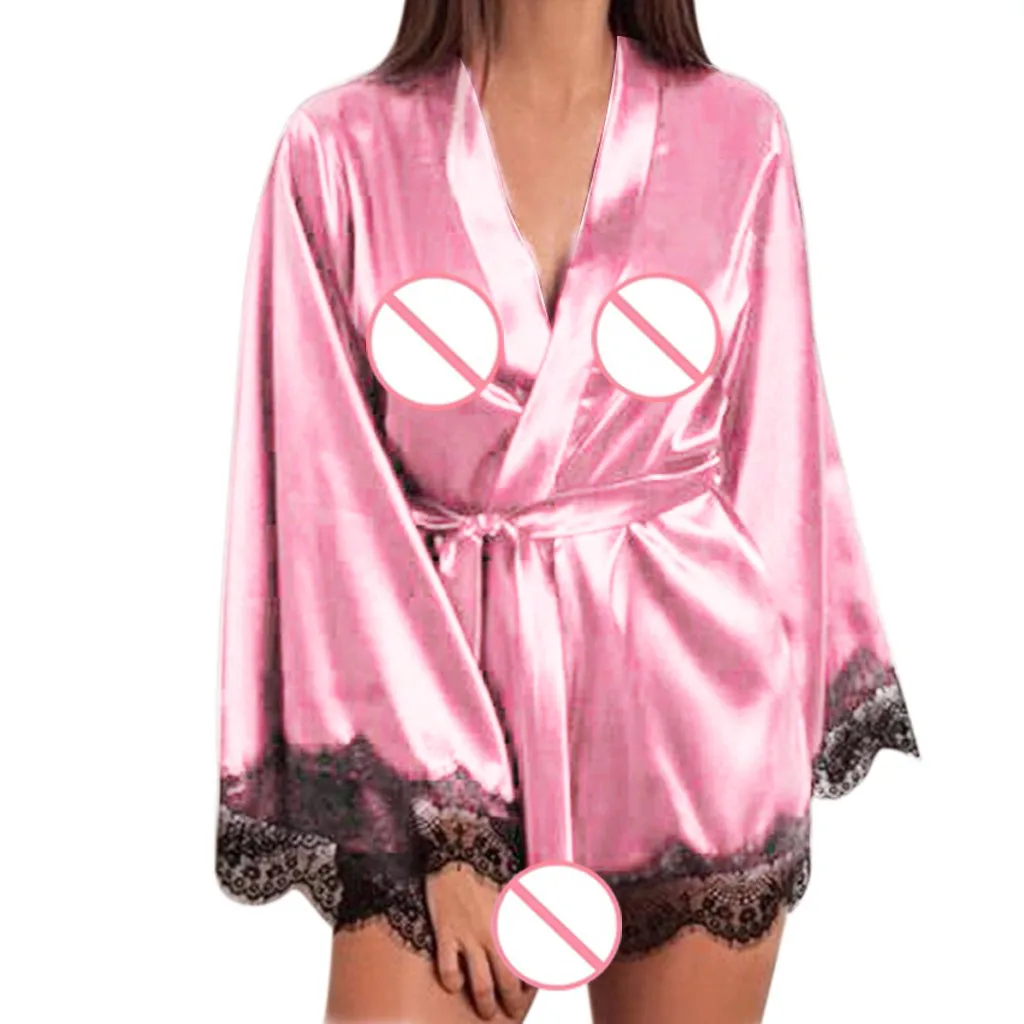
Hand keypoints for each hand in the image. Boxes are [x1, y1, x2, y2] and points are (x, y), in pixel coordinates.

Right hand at [425, 862, 533, 1019]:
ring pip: (482, 984)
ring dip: (486, 1003)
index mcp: (514, 922)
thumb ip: (535, 913)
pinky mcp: (447, 933)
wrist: (456, 855)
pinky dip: (452, 981)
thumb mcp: (516, 894)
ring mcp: (470, 935)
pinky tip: (455, 984)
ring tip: (487, 1011)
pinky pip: (449, 969)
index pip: (530, 963)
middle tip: (513, 1013)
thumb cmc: (487, 876)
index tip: (534, 991)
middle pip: (508, 982)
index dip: (534, 983)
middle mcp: (495, 932)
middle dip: (513, 1004)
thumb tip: (560, 923)